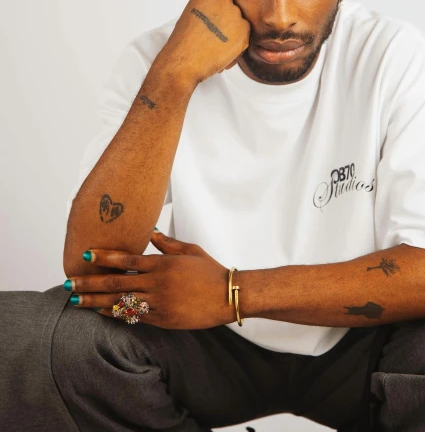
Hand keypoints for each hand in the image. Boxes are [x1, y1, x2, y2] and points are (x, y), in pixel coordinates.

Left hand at [64, 230, 236, 328]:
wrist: (227, 296)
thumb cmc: (209, 270)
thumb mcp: (189, 250)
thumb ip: (167, 244)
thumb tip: (151, 232)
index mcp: (162, 264)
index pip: (127, 259)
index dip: (104, 257)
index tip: (86, 254)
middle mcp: (157, 283)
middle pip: (117, 283)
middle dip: (91, 283)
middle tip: (70, 283)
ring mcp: (159, 303)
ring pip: (121, 303)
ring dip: (96, 302)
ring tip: (77, 301)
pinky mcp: (163, 320)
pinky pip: (134, 317)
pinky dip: (116, 314)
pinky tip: (101, 312)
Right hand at [161, 0, 250, 84]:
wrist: (184, 60)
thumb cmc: (183, 41)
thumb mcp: (192, 13)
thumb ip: (208, 7)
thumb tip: (220, 11)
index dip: (213, 12)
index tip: (207, 23)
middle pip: (230, 7)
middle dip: (225, 20)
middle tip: (212, 36)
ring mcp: (235, 12)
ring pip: (238, 21)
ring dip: (232, 32)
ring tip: (216, 46)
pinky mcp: (244, 29)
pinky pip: (244, 35)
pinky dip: (237, 44)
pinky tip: (222, 52)